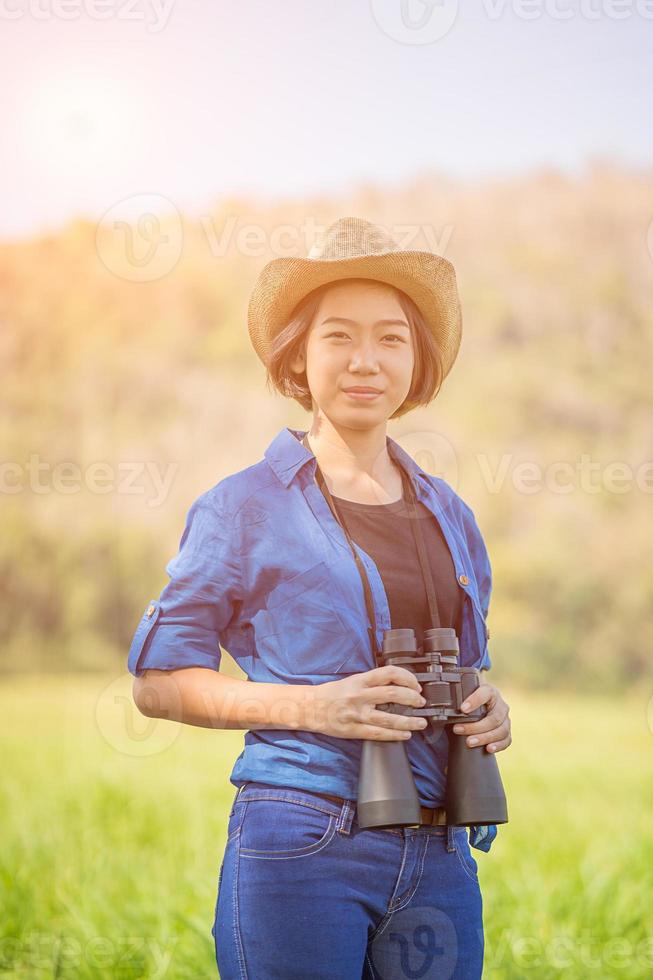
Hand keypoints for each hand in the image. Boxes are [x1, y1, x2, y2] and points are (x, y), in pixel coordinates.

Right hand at [309, 665, 428, 740]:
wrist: (311, 708)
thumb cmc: (333, 694)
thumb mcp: (353, 681)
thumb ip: (373, 683)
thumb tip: (397, 685)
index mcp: (360, 680)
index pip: (389, 673)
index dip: (407, 678)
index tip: (415, 685)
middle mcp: (360, 695)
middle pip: (393, 694)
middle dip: (412, 699)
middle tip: (421, 702)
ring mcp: (357, 713)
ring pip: (389, 717)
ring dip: (409, 721)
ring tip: (420, 722)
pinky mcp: (354, 730)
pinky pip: (378, 733)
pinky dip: (395, 735)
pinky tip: (405, 735)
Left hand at [452, 682, 510, 753]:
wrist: (483, 703)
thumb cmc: (470, 700)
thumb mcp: (465, 696)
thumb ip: (455, 700)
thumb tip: (437, 709)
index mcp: (490, 692)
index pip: (485, 693)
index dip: (475, 700)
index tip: (462, 709)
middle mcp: (500, 705)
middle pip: (493, 718)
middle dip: (475, 726)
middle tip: (458, 730)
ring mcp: (506, 719)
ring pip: (501, 730)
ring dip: (484, 738)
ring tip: (469, 742)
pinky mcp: (506, 731)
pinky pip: (506, 739)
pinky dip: (498, 745)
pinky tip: (488, 749)